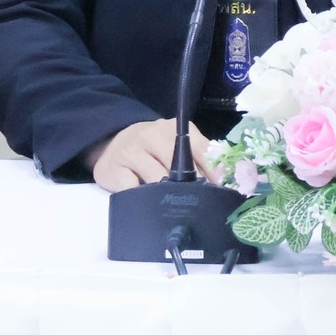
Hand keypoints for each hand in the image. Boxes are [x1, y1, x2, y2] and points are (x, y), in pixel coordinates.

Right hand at [82, 118, 222, 191]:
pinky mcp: (114, 169)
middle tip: (198, 203)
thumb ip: (198, 159)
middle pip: (178, 165)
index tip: (222, 191)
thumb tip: (226, 182)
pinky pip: (133, 189)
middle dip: (191, 187)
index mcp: (172, 128)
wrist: (110, 145)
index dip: (214, 172)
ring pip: (156, 178)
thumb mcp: (174, 145)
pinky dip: (142, 199)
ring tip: (173, 205)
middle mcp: (151, 135)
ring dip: (167, 195)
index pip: (200, 149)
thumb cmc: (150, 149)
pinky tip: (147, 203)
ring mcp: (131, 151)